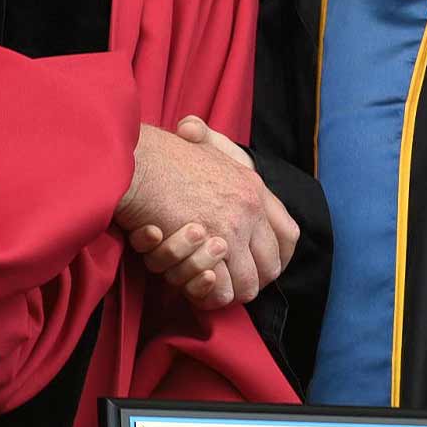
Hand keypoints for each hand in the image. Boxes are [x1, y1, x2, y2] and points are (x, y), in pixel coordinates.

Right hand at [119, 119, 297, 305]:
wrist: (138, 163)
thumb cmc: (161, 155)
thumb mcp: (200, 143)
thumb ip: (212, 144)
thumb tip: (196, 132)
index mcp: (254, 187)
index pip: (288, 235)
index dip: (278, 257)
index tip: (264, 267)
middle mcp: (251, 209)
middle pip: (271, 266)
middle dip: (252, 281)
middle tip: (231, 285)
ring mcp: (234, 229)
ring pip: (247, 283)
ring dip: (229, 292)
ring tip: (210, 288)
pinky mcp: (211, 247)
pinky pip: (222, 288)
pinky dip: (209, 294)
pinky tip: (194, 286)